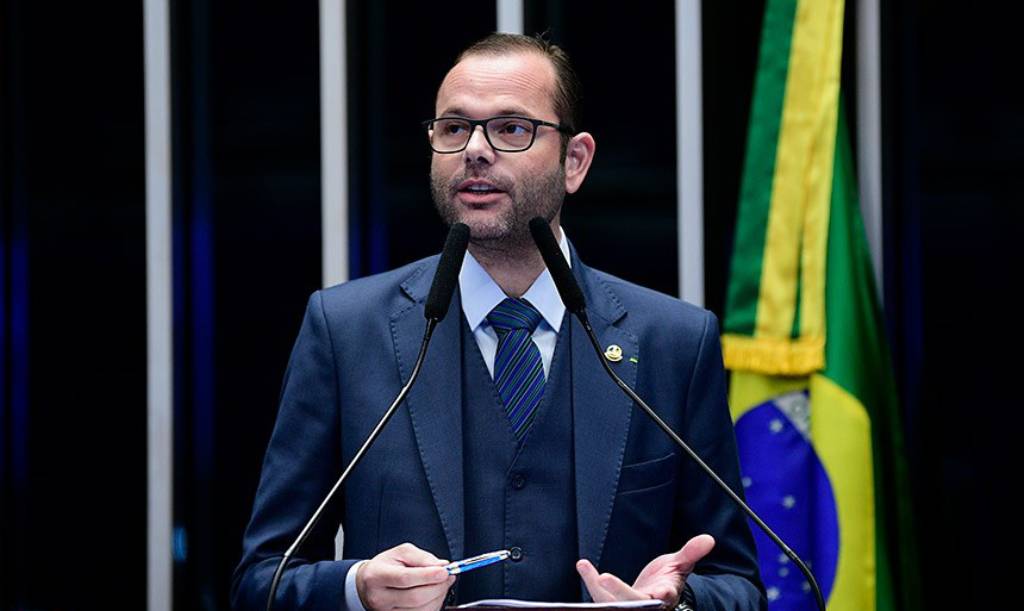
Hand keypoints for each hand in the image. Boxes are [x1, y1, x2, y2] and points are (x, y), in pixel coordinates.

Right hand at [356, 542, 455, 610]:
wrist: (368, 583)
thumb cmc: (385, 566)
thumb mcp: (401, 553)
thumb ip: (422, 557)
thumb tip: (441, 566)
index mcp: (377, 575)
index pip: (405, 578)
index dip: (428, 576)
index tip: (445, 571)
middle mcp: (379, 597)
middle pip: (416, 597)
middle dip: (438, 587)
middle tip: (448, 576)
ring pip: (421, 610)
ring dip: (438, 597)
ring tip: (441, 584)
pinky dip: (433, 605)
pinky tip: (434, 595)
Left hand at [576, 534, 714, 603]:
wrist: (658, 593)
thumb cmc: (669, 579)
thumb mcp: (681, 565)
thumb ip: (692, 552)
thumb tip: (709, 539)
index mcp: (663, 597)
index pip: (657, 599)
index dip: (653, 596)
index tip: (655, 591)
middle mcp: (646, 605)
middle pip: (630, 604)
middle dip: (617, 594)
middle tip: (603, 579)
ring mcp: (628, 605)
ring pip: (610, 602)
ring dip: (596, 587)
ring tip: (585, 567)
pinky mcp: (614, 602)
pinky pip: (599, 595)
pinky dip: (590, 580)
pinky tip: (583, 565)